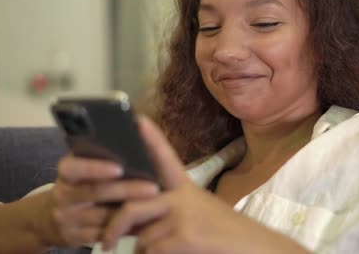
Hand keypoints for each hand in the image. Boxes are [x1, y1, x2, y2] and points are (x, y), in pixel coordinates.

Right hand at [37, 155, 159, 247]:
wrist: (51, 219)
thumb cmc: (80, 185)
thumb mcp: (82, 168)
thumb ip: (100, 156)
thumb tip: (134, 133)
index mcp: (66, 172)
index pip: (74, 167)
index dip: (95, 168)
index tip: (120, 168)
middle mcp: (62, 195)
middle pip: (95, 192)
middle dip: (126, 190)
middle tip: (153, 188)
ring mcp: (66, 218)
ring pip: (102, 216)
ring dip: (129, 212)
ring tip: (154, 205)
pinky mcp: (74, 238)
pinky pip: (102, 234)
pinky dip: (123, 229)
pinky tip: (142, 222)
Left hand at [101, 117, 308, 253]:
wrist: (253, 246)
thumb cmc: (221, 232)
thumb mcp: (195, 213)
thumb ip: (166, 211)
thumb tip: (133, 225)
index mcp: (186, 187)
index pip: (165, 157)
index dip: (151, 138)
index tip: (138, 119)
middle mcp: (182, 196)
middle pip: (132, 206)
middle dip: (113, 228)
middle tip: (104, 242)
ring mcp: (184, 215)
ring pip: (142, 237)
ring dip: (143, 250)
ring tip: (159, 252)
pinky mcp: (185, 236)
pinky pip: (152, 251)